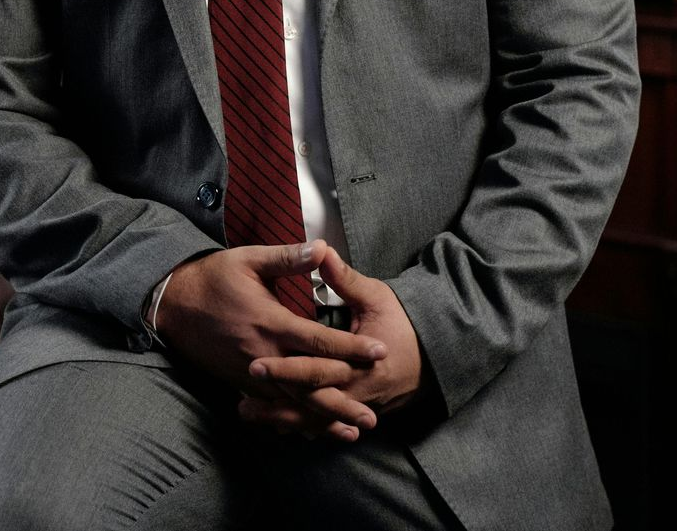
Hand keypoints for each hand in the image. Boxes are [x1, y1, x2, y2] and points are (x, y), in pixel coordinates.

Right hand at [153, 241, 386, 441]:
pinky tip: (313, 430)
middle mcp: (264, 354)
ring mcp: (251, 373)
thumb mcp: (249, 259)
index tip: (379, 353)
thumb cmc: (214, 277)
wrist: (174, 304)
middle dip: (343, 400)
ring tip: (351, 431)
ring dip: (323, 418)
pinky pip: (274, 405)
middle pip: (311, 383)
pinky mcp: (241, 382)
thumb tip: (322, 248)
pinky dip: (296, 419)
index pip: (320, 341)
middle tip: (373, 415)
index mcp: (271, 322)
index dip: (352, 348)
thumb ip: (287, 259)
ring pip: (293, 402)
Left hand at [239, 248, 424, 434]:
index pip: (315, 369)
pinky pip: (324, 424)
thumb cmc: (403, 321)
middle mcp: (357, 391)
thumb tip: (320, 251)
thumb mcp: (376, 296)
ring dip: (280, 419)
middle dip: (274, 402)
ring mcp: (358, 406)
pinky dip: (299, 425)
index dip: (284, 368)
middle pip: (308, 402)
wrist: (435, 354)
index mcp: (360, 363)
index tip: (254, 363)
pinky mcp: (356, 411)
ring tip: (247, 413)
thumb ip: (345, 279)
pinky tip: (275, 425)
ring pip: (313, 420)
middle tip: (241, 400)